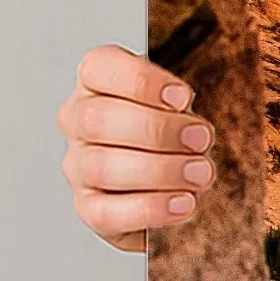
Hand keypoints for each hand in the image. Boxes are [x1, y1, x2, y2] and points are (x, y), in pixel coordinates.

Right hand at [57, 43, 218, 253]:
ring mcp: (78, 167)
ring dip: (161, 170)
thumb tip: (190, 126)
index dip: (141, 82)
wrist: (172, 180)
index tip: (183, 97)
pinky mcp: (89, 208)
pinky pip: (108, 212)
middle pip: (98, 119)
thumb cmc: (173, 131)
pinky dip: (151, 208)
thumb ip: (180, 107)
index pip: (98, 67)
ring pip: (103, 167)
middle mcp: (78, 122)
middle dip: (157, 130)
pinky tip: (184, 203)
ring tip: (201, 173)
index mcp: (97, 84)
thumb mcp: (179, 105)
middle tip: (201, 139)